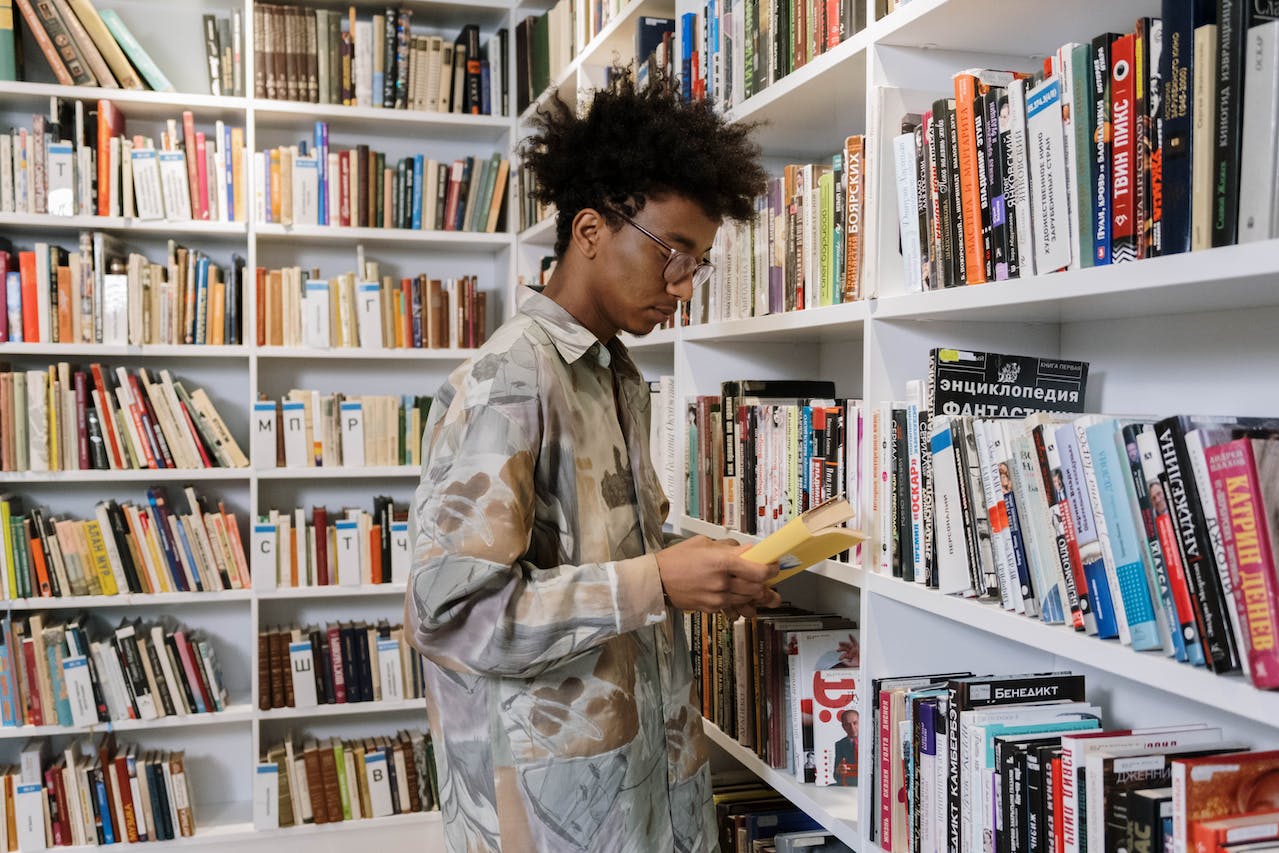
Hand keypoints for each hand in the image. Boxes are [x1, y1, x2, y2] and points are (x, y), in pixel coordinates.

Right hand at [655, 535, 781, 617]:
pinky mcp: (712, 608)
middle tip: (770, 580)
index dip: (771, 569)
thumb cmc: (677, 558)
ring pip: (748, 600)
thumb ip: (728, 548)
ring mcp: (717, 598)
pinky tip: (744, 600)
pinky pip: (734, 607)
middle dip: (767, 585)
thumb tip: (748, 550)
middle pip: (757, 588)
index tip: (773, 566)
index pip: (758, 570)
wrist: (657, 581)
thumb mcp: (703, 543)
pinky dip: (741, 603)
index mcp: (721, 561)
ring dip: (757, 596)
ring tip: (764, 593)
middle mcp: (722, 582)